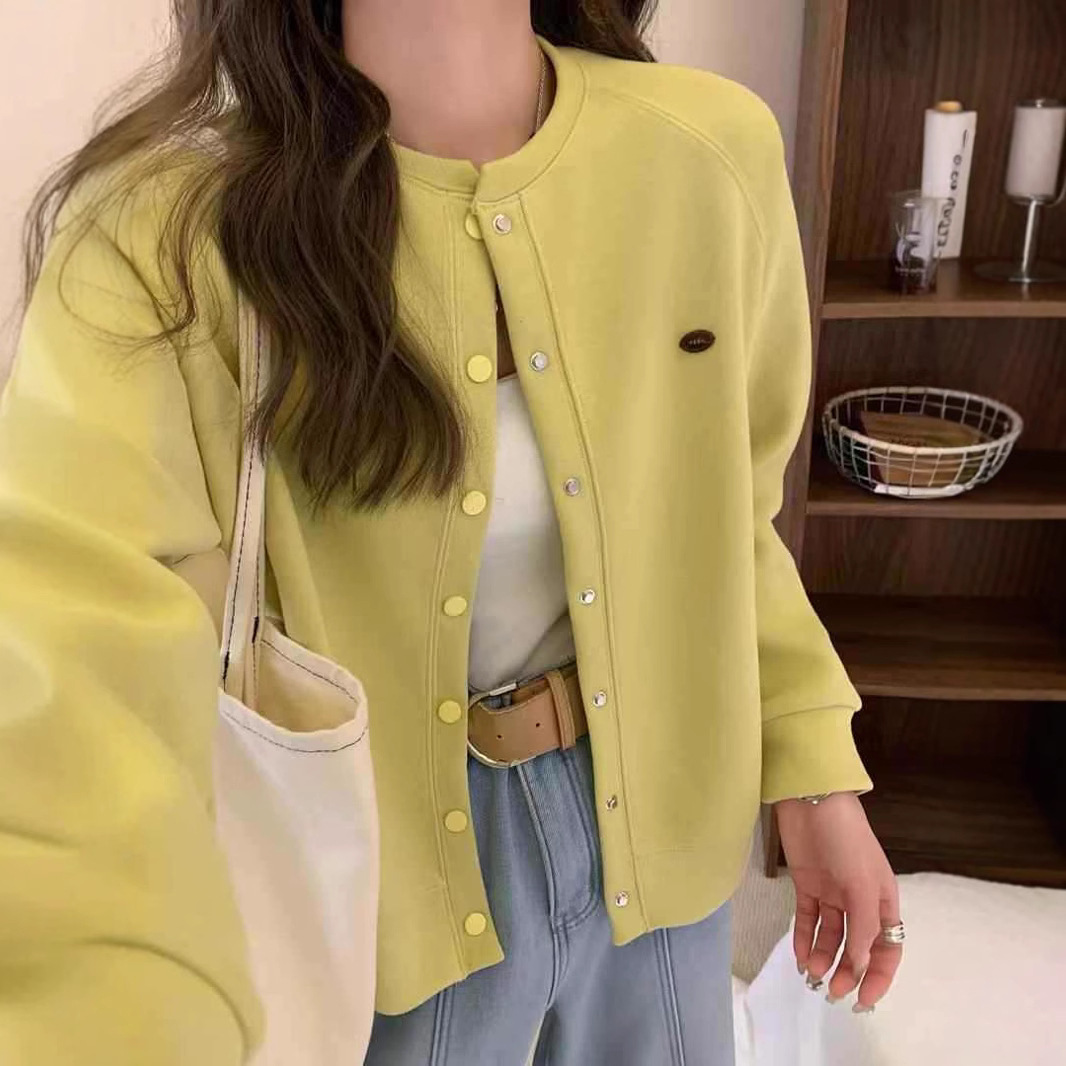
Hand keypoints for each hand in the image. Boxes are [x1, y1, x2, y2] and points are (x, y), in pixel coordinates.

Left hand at [775, 791, 901, 1010]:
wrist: (812, 801)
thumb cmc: (846, 838)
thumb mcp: (861, 884)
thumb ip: (862, 926)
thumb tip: (859, 964)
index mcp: (882, 900)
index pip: (886, 948)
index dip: (878, 976)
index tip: (863, 1000)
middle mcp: (858, 900)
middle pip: (856, 946)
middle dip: (847, 971)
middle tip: (831, 990)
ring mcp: (832, 892)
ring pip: (830, 936)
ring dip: (823, 957)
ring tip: (811, 974)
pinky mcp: (807, 884)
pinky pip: (807, 919)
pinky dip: (803, 938)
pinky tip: (799, 956)